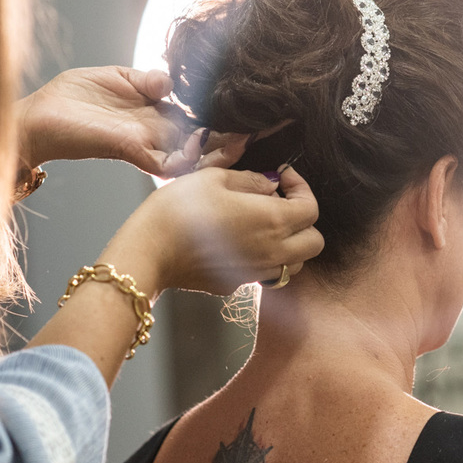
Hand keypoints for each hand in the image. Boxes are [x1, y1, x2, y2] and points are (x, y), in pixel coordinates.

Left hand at [16, 66, 246, 178]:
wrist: (37, 117)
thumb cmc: (71, 98)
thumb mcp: (117, 76)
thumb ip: (148, 78)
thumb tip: (173, 81)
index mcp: (155, 114)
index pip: (197, 117)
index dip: (223, 116)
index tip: (251, 110)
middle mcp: (156, 133)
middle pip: (202, 141)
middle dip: (231, 139)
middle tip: (261, 131)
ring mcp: (146, 144)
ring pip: (191, 157)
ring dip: (217, 153)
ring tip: (240, 143)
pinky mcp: (130, 150)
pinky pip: (166, 161)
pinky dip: (187, 158)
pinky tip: (201, 146)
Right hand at [104, 165, 323, 295]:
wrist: (148, 253)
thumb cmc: (178, 210)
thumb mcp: (214, 178)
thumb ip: (252, 179)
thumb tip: (272, 183)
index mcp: (271, 220)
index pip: (311, 208)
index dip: (301, 188)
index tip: (282, 177)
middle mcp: (271, 252)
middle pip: (314, 242)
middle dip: (304, 220)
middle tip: (278, 201)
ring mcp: (255, 273)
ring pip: (294, 263)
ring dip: (289, 244)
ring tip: (261, 224)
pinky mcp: (236, 285)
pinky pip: (265, 273)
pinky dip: (263, 258)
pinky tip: (238, 241)